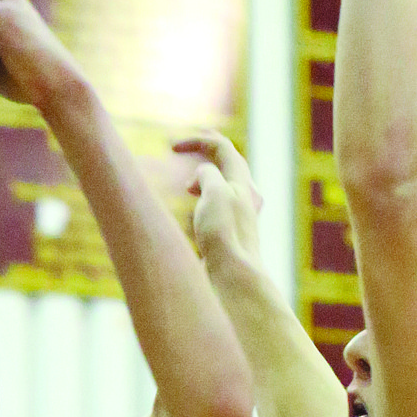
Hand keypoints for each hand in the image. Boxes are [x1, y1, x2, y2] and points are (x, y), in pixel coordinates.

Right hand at [173, 132, 262, 272]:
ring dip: (202, 182)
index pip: (221, 148)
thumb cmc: (223, 233)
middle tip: (183, 151)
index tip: (171, 147)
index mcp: (241, 182)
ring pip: (220, 189)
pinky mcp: (228, 236)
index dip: (197, 141)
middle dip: (204, 155)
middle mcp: (244, 197)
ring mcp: (237, 217)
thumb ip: (207, 174)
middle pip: (225, 165)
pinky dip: (202, 205)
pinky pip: (216, 211)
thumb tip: (201, 178)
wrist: (232, 275)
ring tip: (186, 190)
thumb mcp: (214, 191)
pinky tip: (192, 219)